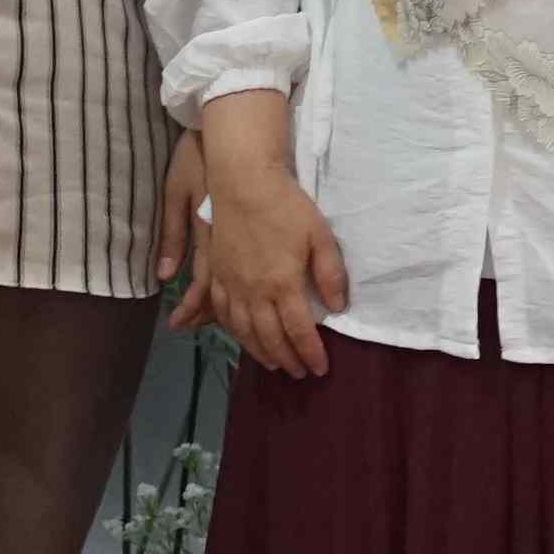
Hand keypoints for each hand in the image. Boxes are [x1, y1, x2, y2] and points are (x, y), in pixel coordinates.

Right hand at [165, 101, 350, 376]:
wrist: (241, 180)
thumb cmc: (285, 204)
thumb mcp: (320, 235)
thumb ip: (330, 274)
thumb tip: (338, 307)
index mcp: (282, 283)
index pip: (299, 331)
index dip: (310, 353)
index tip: (320, 369)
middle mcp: (254, 291)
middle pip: (270, 337)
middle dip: (287, 360)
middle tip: (299, 373)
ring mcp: (231, 284)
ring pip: (243, 330)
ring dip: (259, 351)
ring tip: (273, 364)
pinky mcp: (216, 272)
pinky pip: (221, 312)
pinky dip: (233, 331)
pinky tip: (242, 336)